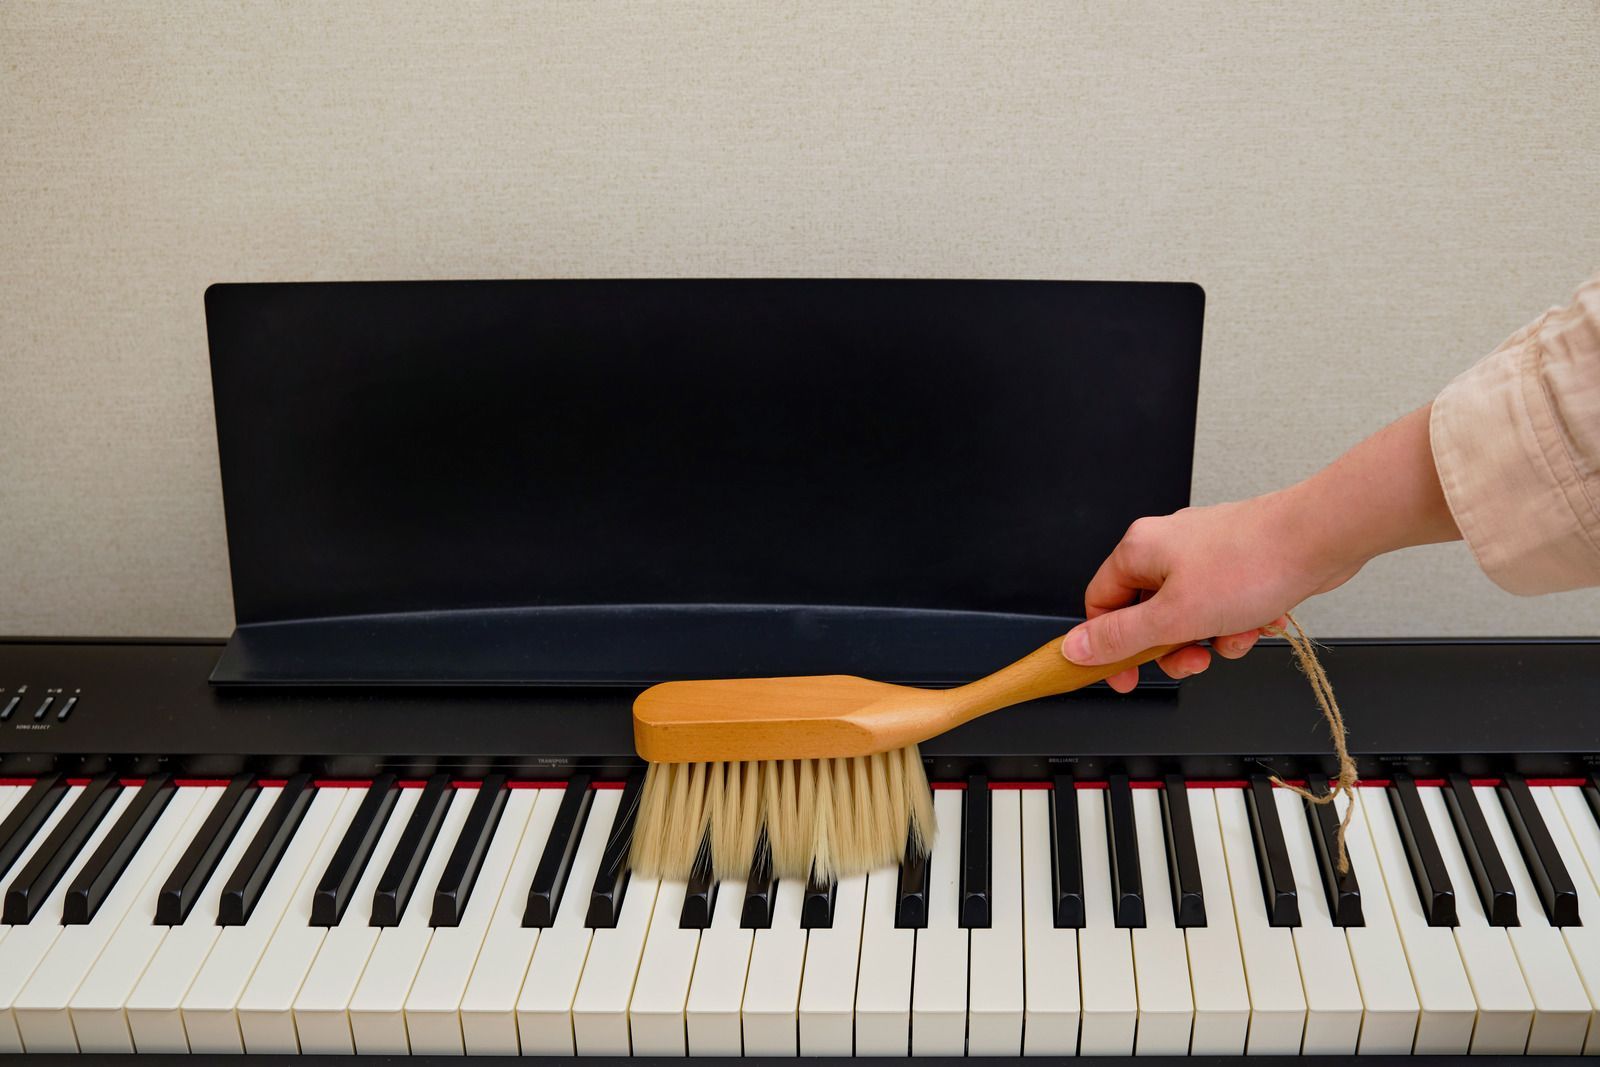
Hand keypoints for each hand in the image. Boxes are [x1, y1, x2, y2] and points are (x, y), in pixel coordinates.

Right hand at [1062, 404, 1459, 691]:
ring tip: (1235, 635)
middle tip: (1193, 659)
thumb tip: (1076, 648)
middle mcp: (1166, 546)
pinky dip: (1237, 623)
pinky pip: (1222, 607)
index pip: (1100, 605)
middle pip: (1147, 615)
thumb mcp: (1173, 617)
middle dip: (1173, 647)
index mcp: (1138, 550)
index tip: (1125, 676)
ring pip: (1189, 616)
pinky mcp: (1236, 563)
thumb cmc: (1252, 563)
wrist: (1319, 538)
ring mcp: (1204, 553)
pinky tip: (1259, 620)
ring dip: (1212, 637)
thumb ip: (1120, 637)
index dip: (1109, 647)